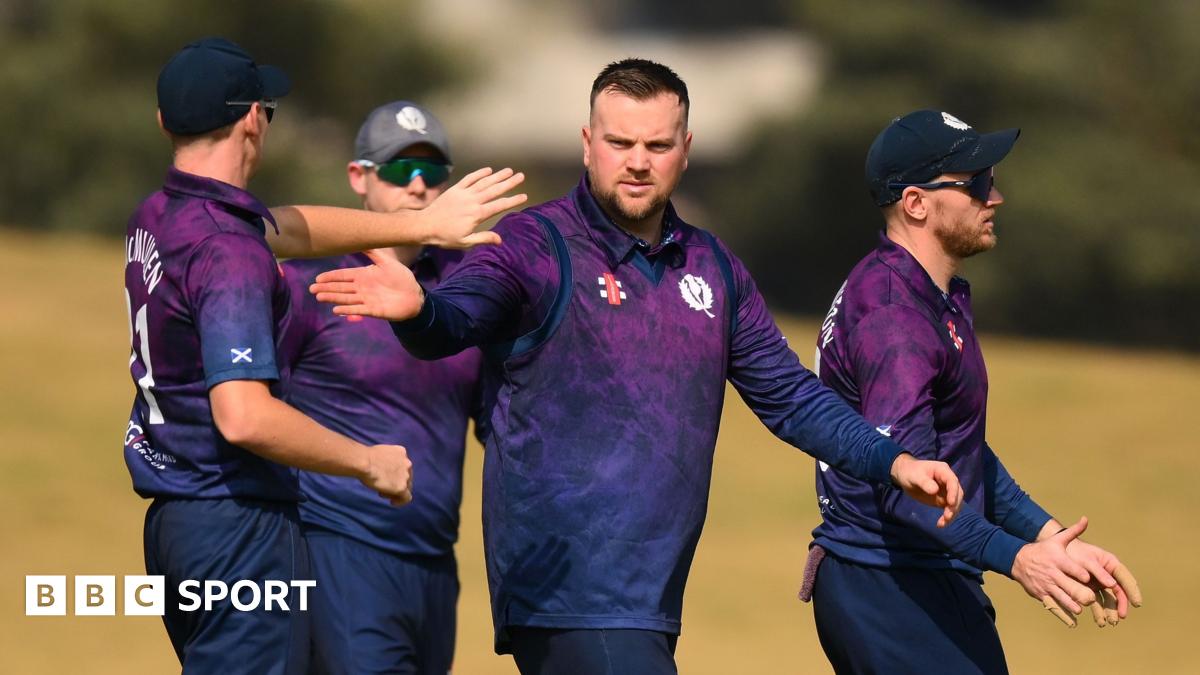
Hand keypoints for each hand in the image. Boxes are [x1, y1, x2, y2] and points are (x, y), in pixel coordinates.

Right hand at [309, 249, 423, 319]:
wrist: (414, 295)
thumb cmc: (401, 278)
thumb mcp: (387, 262)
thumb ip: (373, 252)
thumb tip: (361, 239)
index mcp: (364, 275)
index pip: (343, 276)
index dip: (331, 277)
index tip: (318, 278)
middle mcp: (362, 288)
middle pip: (341, 288)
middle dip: (326, 288)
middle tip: (312, 289)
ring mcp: (366, 299)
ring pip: (346, 298)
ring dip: (333, 298)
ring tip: (320, 297)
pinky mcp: (373, 310)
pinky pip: (358, 309)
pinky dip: (348, 309)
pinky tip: (336, 309)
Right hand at [360, 444, 412, 505]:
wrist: (364, 462)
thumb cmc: (365, 457)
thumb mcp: (380, 453)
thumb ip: (386, 460)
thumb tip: (381, 467)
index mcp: (401, 452)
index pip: (403, 465)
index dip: (395, 472)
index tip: (386, 476)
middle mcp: (407, 463)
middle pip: (406, 477)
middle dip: (396, 482)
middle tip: (383, 486)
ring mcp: (406, 476)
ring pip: (406, 487)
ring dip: (396, 491)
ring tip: (383, 493)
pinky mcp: (402, 487)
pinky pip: (406, 498)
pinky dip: (400, 501)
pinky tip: (392, 502)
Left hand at [420, 167, 526, 247]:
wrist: (425, 225)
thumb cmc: (445, 236)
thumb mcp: (465, 242)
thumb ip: (483, 239)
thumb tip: (500, 240)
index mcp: (477, 214)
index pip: (499, 205)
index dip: (513, 200)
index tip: (524, 196)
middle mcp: (473, 201)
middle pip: (494, 190)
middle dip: (509, 183)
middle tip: (521, 176)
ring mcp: (464, 193)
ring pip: (484, 182)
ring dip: (497, 176)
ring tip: (509, 170)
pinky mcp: (455, 189)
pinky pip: (469, 178)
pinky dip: (479, 173)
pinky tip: (488, 170)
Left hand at [889, 453, 962, 526]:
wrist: (904, 476)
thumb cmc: (909, 472)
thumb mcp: (914, 476)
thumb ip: (924, 482)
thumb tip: (935, 490)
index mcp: (943, 471)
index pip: (952, 481)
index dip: (953, 492)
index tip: (950, 503)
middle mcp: (948, 481)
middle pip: (957, 493)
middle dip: (954, 506)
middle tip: (947, 517)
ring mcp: (947, 491)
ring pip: (955, 503)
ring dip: (952, 514)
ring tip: (942, 523)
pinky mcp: (943, 500)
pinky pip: (948, 509)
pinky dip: (946, 517)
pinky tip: (940, 524)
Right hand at [1011, 517, 1095, 625]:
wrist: (1018, 560)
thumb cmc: (1043, 550)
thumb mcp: (1056, 540)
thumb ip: (1073, 532)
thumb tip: (1086, 519)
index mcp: (1058, 560)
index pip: (1073, 569)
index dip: (1084, 575)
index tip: (1095, 580)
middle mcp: (1053, 574)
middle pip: (1071, 587)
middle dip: (1083, 594)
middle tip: (1092, 597)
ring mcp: (1047, 586)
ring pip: (1063, 599)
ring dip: (1074, 606)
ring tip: (1082, 607)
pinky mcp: (1042, 596)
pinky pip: (1054, 608)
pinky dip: (1064, 616)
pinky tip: (1073, 622)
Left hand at [1065, 537, 1142, 625]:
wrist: (1056, 553)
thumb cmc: (1073, 553)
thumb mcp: (1086, 560)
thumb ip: (1099, 572)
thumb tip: (1113, 585)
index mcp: (1111, 564)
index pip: (1126, 579)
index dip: (1132, 592)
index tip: (1137, 603)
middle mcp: (1108, 575)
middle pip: (1119, 593)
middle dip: (1120, 606)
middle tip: (1121, 617)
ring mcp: (1099, 583)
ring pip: (1109, 600)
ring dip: (1110, 612)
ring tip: (1110, 622)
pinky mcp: (1090, 590)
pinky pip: (1097, 603)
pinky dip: (1099, 612)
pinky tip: (1099, 621)